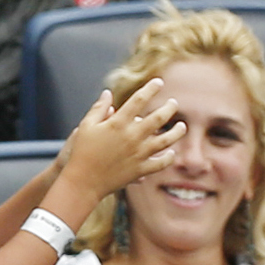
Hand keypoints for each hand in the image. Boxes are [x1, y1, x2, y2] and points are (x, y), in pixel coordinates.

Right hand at [53, 78, 185, 201]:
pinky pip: (160, 163)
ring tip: (182, 126)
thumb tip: (108, 93)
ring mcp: (138, 154)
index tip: (158, 82)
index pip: (139, 100)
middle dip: (169, 108)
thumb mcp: (86, 126)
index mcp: (118, 123)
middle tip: (174, 102)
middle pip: (158, 118)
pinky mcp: (140, 170)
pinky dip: (168, 158)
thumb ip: (99, 108)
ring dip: (177, 132)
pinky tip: (171, 152)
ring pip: (166, 140)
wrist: (82, 181)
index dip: (150, 88)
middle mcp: (131, 137)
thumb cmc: (81, 152)